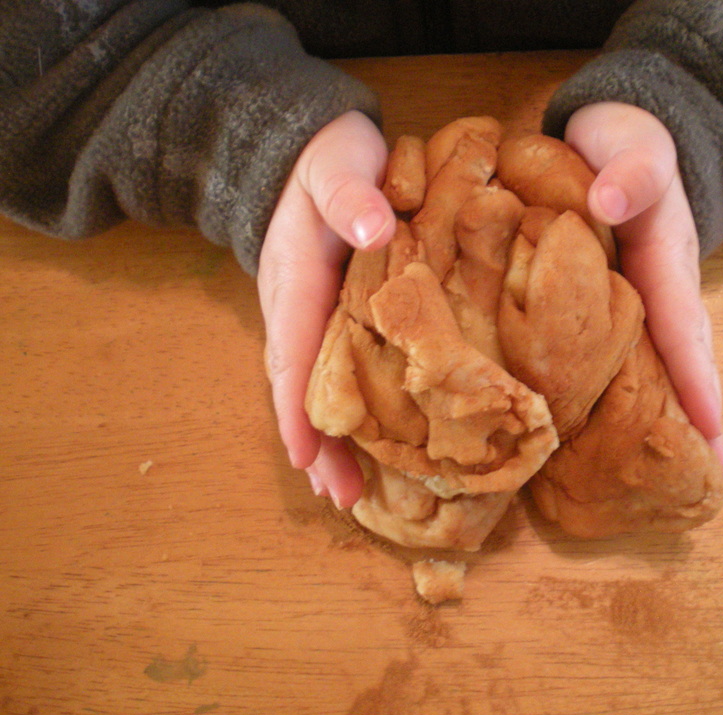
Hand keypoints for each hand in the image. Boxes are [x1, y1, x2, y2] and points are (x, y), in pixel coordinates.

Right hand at [257, 110, 394, 506]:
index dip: (297, 408)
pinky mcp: (335, 316)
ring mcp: (312, 316)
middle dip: (316, 444)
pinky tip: (370, 442)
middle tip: (340, 498)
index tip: (308, 455)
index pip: (292, 354)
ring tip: (348, 492)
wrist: (311, 151)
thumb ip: (349, 193)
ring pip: (316, 387)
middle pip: (300, 387)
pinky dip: (348, 410)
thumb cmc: (329, 159)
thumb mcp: (338, 163)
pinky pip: (337, 371)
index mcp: (294, 281)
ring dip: (330, 439)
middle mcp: (296, 309)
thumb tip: (374, 230)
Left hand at [564, 102, 722, 470]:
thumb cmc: (621, 142)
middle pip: (686, 358)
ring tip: (682, 472)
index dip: (694, 378)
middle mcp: (662, 288)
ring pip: (665, 362)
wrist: (618, 138)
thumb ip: (632, 165)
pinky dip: (642, 391)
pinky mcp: (623, 302)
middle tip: (708, 482)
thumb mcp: (630, 140)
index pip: (681, 326)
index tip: (711, 431)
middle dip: (699, 416)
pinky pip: (635, 352)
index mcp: (663, 259)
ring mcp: (645, 298)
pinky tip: (628, 429)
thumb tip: (611, 200)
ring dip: (676, 413)